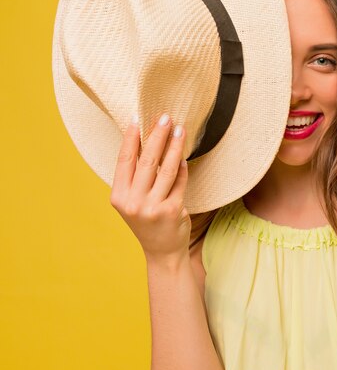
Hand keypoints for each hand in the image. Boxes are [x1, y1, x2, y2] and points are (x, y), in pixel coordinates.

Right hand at [110, 113, 190, 263]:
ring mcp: (153, 207)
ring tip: (180, 130)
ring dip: (175, 147)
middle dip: (157, 136)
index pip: (124, 161)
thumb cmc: (147, 221)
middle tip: (165, 118)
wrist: (162, 252)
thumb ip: (136, 178)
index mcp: (119, 197)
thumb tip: (147, 141)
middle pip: (147, 161)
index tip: (137, 118)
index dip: (131, 139)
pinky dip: (183, 168)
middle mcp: (133, 202)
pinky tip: (185, 157)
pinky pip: (180, 182)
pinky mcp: (173, 211)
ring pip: (167, 169)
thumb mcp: (133, 201)